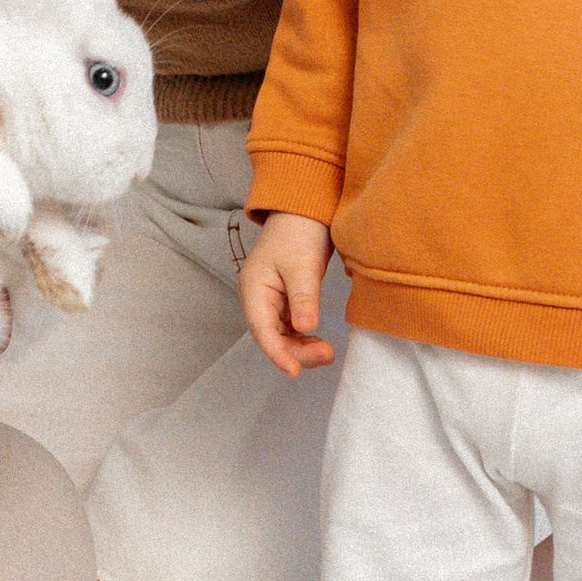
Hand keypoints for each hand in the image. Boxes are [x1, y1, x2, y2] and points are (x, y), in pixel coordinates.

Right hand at [240, 212, 334, 376]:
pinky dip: (305, 337)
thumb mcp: (302, 265)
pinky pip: (292, 326)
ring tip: (327, 353)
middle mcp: (259, 298)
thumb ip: (304, 298)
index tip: (294, 371)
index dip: (277, 353)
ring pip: (282, 334)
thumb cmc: (298, 231)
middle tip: (325, 356)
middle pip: (272, 336)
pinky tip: (320, 342)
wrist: (304, 209)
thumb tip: (306, 328)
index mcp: (254, 289)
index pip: (262, 329)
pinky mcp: (286, 298)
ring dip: (301, 348)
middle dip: (295, 352)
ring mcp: (272, 299)